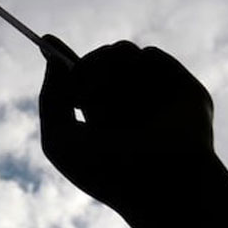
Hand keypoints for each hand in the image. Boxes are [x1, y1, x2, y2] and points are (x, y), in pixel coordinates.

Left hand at [39, 36, 214, 213]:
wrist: (161, 186)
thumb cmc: (107, 173)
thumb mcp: (59, 142)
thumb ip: (50, 99)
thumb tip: (53, 59)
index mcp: (100, 114)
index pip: (78, 74)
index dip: (60, 55)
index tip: (46, 41)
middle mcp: (128, 100)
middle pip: (98, 56)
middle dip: (87, 67)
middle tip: (83, 94)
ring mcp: (155, 91)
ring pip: (122, 50)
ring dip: (110, 67)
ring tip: (115, 100)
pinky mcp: (181, 85)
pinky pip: (150, 54)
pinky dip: (140, 69)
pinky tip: (145, 99)